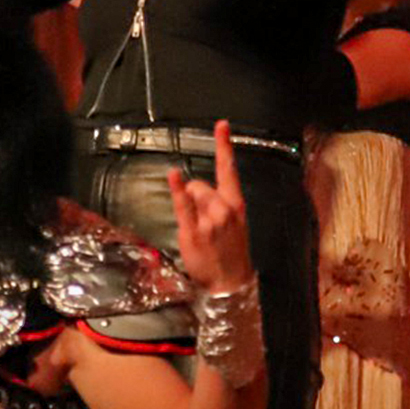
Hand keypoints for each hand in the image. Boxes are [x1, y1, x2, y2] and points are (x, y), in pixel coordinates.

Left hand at [168, 121, 253, 294]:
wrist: (230, 283)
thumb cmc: (231, 254)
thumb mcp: (236, 224)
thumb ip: (221, 203)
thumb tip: (199, 188)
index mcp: (236, 205)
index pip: (230, 169)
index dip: (224, 145)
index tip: (221, 126)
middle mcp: (224, 209)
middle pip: (201, 183)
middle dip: (196, 193)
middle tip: (203, 218)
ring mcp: (209, 220)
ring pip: (192, 193)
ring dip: (190, 203)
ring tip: (199, 228)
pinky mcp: (193, 231)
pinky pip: (183, 205)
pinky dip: (177, 189)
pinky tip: (173, 176)